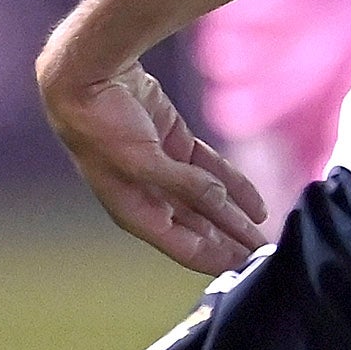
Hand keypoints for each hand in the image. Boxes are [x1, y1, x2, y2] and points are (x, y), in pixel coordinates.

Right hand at [39, 55, 271, 273]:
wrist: (85, 79)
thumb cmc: (102, 128)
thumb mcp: (144, 163)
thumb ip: (185, 185)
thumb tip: (219, 201)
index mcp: (136, 212)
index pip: (185, 246)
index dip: (217, 259)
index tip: (248, 270)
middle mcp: (148, 196)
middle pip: (199, 229)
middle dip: (231, 243)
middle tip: (265, 256)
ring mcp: (162, 169)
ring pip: (207, 201)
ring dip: (235, 218)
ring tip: (263, 234)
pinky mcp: (173, 142)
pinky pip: (209, 170)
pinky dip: (233, 184)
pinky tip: (255, 203)